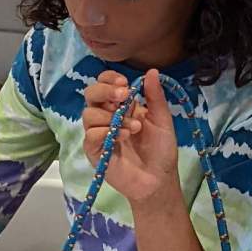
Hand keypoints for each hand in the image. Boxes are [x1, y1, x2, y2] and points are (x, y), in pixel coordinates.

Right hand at [82, 66, 179, 200]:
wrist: (159, 179)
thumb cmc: (160, 150)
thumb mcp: (162, 120)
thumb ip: (155, 96)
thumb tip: (151, 71)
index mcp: (121, 106)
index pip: (104, 84)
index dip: (110, 79)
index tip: (125, 83)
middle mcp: (106, 116)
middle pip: (91, 94)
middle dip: (105, 91)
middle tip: (124, 96)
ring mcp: (99, 134)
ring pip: (89, 114)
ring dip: (112, 116)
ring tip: (134, 128)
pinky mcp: (94, 151)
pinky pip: (90, 135)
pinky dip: (105, 132)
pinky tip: (123, 137)